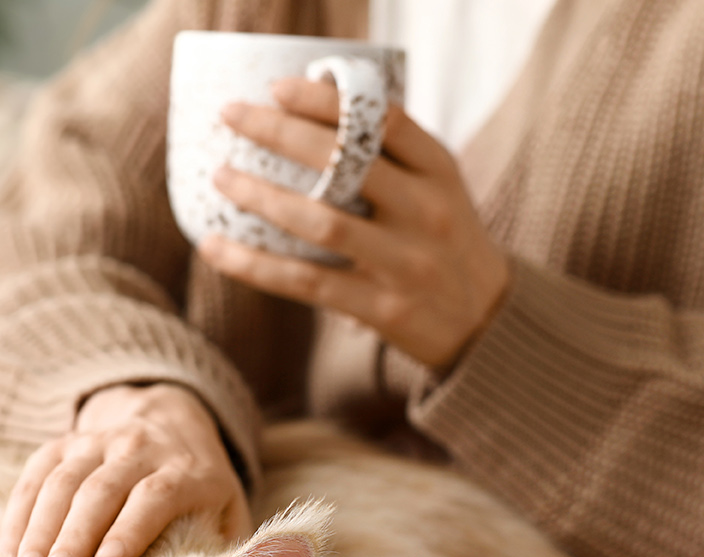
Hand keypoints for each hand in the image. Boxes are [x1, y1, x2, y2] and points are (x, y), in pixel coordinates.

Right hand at [0, 383, 249, 556]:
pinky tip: (7, 552)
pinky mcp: (63, 443)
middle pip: (101, 489)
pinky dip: (18, 513)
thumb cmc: (200, 494)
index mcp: (187, 470)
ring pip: (63, 481)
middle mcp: (140, 448)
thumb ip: (223, 554)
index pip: (156, 495)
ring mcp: (98, 441)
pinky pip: (35, 475)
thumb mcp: (226, 516)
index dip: (131, 528)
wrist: (171, 423)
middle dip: (74, 535)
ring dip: (40, 527)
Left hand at [199, 77, 510, 371]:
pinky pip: (306, 283)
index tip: (278, 89)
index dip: (327, 100)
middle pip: (344, 163)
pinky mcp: (383, 308)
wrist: (487, 321)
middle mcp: (426, 213)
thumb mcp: (438, 188)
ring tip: (222, 177)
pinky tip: (216, 248)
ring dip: (262, 197)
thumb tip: (309, 114)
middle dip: (279, 133)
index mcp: (440, 172)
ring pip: (320, 223)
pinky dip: (256, 266)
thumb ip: (392, 155)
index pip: (383, 121)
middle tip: (231, 116)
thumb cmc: (445, 241)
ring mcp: (405, 263)